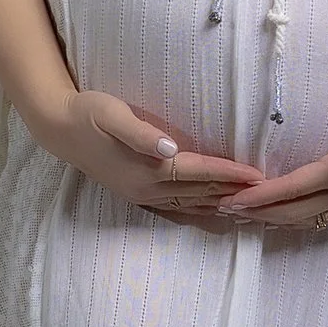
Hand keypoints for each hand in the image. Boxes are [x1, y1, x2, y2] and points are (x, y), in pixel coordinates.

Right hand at [32, 90, 266, 231]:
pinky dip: (200, 211)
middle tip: (268, 195)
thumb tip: (171, 148)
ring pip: (191, 205)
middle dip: (234, 193)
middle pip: (200, 194)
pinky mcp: (137, 194)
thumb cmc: (89, 114)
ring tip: (250, 208)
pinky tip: (213, 213)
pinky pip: (177, 208)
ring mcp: (142, 195)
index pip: (198, 173)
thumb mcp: (112, 114)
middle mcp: (147, 189)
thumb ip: (142, 132)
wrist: (59, 128)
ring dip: (221, 206)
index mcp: (146, 169)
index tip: (257, 175)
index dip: (229, 173)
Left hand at [213, 98, 327, 230]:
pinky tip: (279, 222)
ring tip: (240, 220)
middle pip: (293, 211)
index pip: (295, 187)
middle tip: (221, 211)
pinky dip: (292, 223)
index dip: (263, 196)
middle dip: (256, 214)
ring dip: (271, 221)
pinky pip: (318, 221)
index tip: (235, 198)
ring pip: (303, 221)